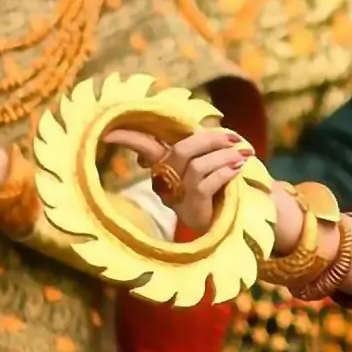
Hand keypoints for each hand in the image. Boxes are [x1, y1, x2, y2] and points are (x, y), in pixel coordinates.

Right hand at [103, 126, 253, 233]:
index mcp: (165, 165)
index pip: (145, 147)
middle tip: (233, 136)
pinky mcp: (193, 207)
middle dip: (209, 139)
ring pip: (196, 166)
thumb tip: (221, 130)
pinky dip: (225, 173)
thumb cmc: (213, 187)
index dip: (129, 138)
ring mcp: (179, 195)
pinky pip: (207, 184)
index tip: (109, 134)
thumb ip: (204, 147)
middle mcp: (167, 179)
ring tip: (243, 154)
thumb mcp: (205, 163)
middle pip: (181, 150)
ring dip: (223, 157)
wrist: (224, 221)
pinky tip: (237, 169)